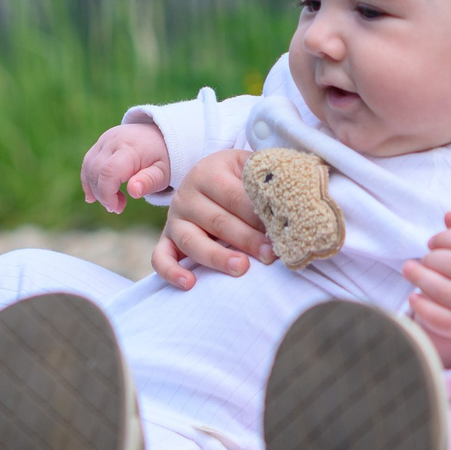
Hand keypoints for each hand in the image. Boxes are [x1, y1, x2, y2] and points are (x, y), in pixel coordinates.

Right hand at [81, 121, 171, 214]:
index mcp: (131, 148)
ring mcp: (105, 139)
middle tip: (118, 208)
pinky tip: (95, 195)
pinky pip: (88, 162)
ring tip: (112, 201)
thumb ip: (149, 182)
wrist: (164, 135)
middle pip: (96, 171)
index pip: (109, 172)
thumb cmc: (165, 158)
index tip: (116, 208)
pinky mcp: (101, 142)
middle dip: (102, 194)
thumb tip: (134, 191)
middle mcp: (114, 140)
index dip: (107, 193)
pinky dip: (90, 179)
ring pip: (89, 167)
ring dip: (95, 188)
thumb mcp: (163, 173)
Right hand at [150, 148, 272, 288]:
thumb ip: (263, 179)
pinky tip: (190, 283)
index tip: (281, 233)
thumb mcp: (248, 166)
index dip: (258, 217)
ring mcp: (174, 218)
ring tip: (241, 268)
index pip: (235, 197)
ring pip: (191, 241)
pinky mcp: (166, 238)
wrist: (207, 175)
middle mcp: (186, 195)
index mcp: (208, 173)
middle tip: (270, 255)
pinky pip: (161, 257)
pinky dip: (171, 272)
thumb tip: (289, 203)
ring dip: (217, 257)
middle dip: (247, 240)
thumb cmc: (237, 176)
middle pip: (218, 221)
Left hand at [402, 213, 450, 367]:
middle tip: (423, 259)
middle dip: (434, 258)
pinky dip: (422, 305)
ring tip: (408, 270)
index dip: (447, 238)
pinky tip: (413, 296)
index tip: (432, 242)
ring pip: (447, 292)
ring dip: (421, 278)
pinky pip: (439, 317)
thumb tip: (449, 215)